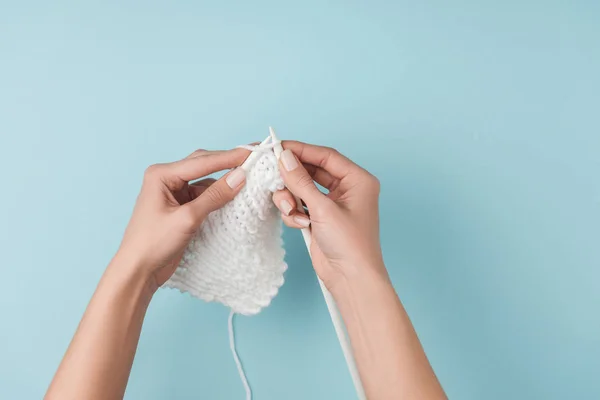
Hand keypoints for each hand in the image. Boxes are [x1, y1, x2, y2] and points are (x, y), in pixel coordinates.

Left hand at [116, 148, 248, 290]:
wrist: (138, 271)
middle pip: (204, 165)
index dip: (229, 157)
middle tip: (254, 157)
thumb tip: (241, 176)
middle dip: (228, 163)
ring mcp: (174, 193)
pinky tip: (234, 195)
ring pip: (205, 180)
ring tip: (250, 177)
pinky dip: (219, 195)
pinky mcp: (181, 207)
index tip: (253, 152)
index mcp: (161, 175)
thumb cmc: (153, 243)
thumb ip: (214, 196)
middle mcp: (167, 179)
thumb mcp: (187, 219)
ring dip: (225, 180)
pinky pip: (204, 195)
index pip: (202, 162)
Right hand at [272, 141, 387, 290]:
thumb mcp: (323, 209)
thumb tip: (284, 157)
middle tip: (272, 174)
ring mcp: (333, 204)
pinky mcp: (320, 218)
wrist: (351, 279)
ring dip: (291, 198)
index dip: (301, 150)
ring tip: (291, 210)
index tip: (278, 147)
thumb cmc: (350, 245)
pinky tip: (300, 224)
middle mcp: (347, 189)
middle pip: (312, 171)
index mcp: (357, 180)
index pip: (325, 156)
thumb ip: (301, 181)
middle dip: (293, 177)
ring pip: (302, 188)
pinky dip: (294, 212)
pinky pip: (300, 204)